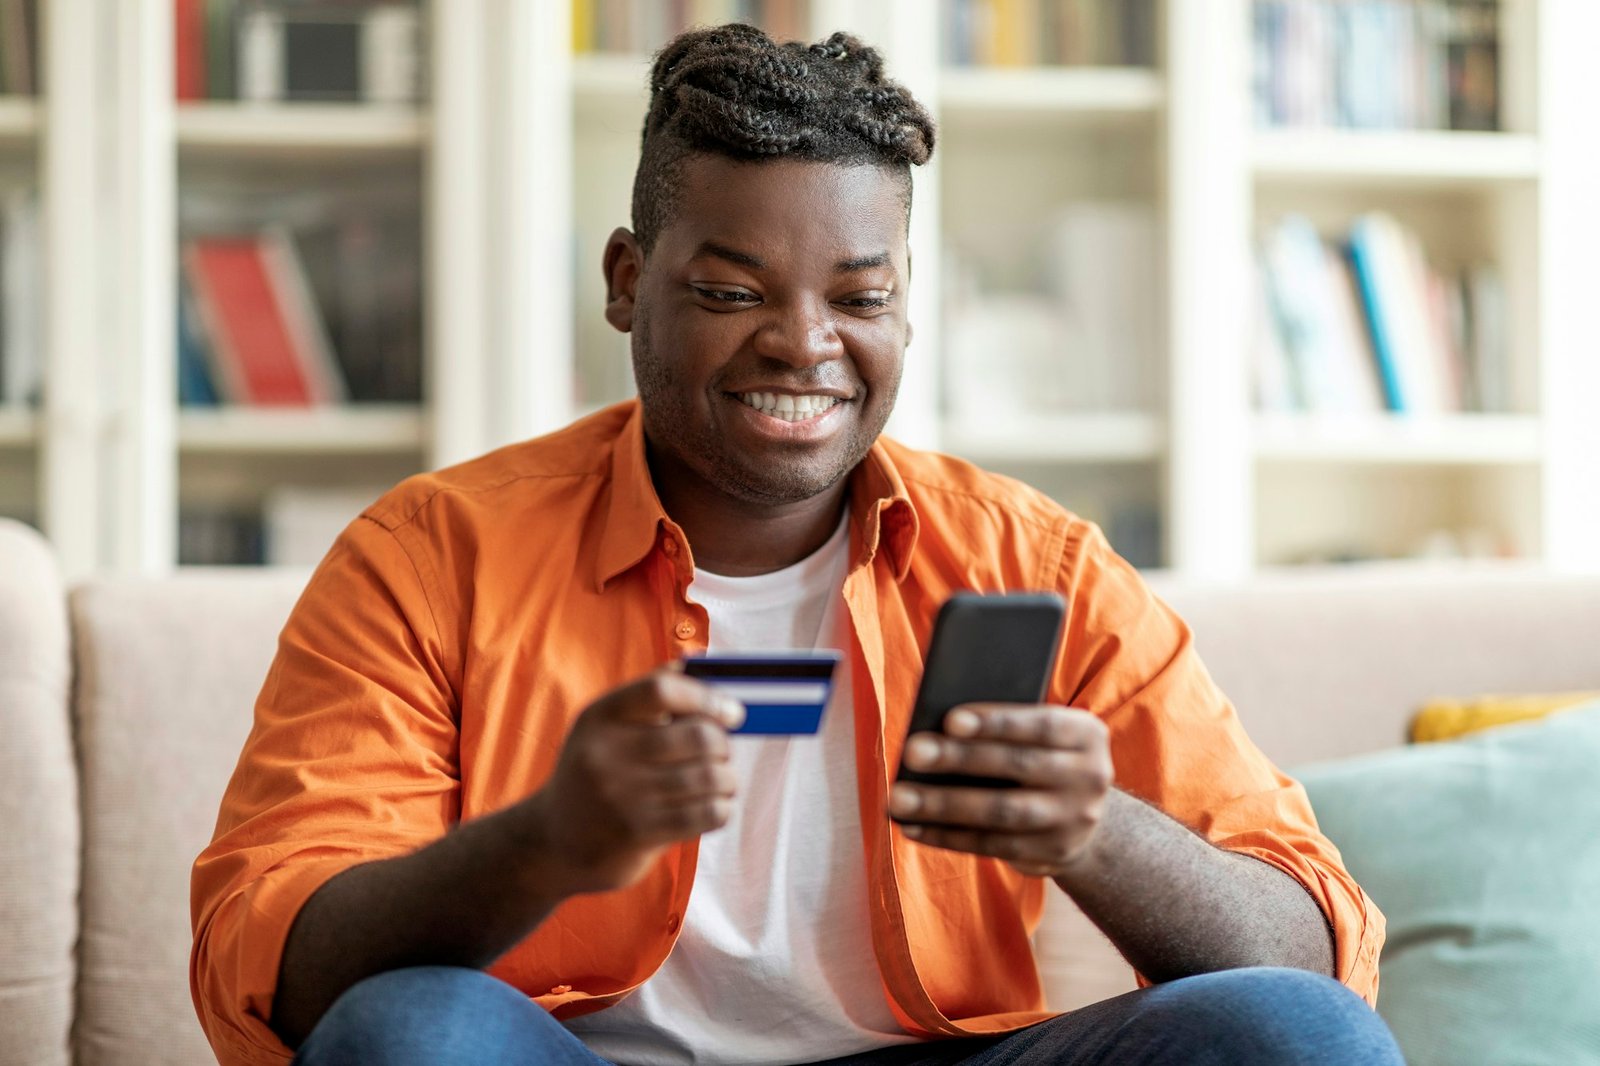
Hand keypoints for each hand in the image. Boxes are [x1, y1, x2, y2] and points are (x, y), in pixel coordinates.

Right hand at [523, 668, 744, 896]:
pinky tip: (715, 805)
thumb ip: (648, 694)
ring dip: (727, 779)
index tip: (731, 712)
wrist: (556, 839)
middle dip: (723, 744)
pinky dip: (722, 807)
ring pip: (709, 777)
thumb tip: (698, 659)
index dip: (706, 697)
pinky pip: (706, 814)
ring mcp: (621, 796)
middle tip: (722, 752)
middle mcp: (606, 753)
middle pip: (697, 736)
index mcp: (600, 717)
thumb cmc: (596, 772)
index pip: (661, 691)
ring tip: (722, 781)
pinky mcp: (637, 833)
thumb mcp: (605, 727)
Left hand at [889, 704, 1111, 876]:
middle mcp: (1089, 776)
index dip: (996, 722)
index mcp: (1087, 734)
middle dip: (959, 759)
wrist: (1085, 815)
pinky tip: (913, 826)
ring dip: (944, 804)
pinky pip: (993, 844)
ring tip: (899, 798)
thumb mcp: (1042, 736)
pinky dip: (949, 835)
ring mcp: (1074, 820)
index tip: (950, 720)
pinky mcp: (1053, 853)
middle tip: (912, 752)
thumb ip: (1006, 728)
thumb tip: (938, 729)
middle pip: (1017, 765)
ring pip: (1002, 811)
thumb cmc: (1041, 756)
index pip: (1041, 724)